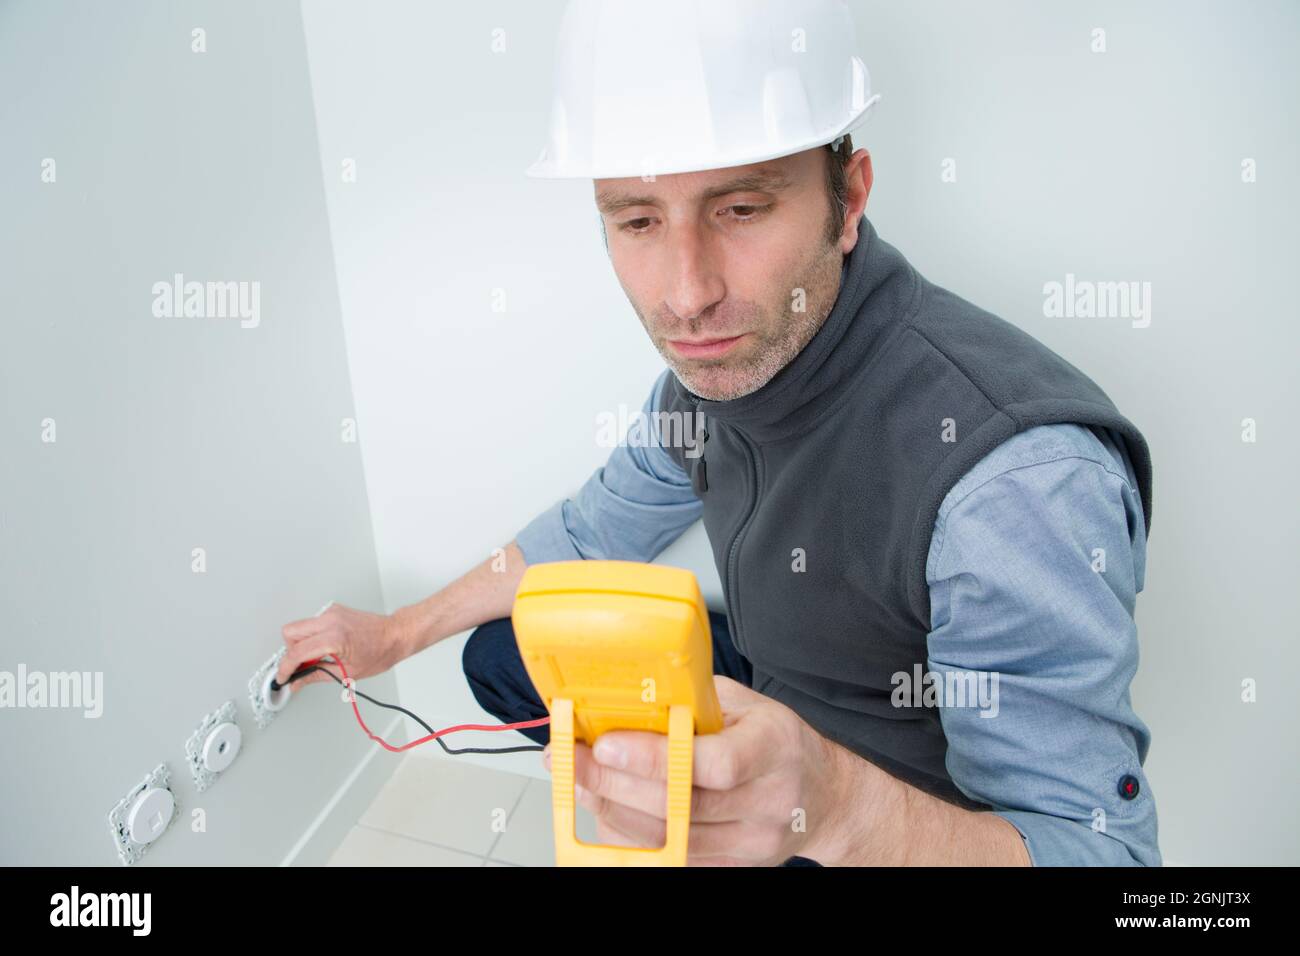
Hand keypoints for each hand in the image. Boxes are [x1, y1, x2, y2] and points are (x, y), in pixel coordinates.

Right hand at [275, 603, 410, 688]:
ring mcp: (332, 613)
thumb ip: (317, 676)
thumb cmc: (380, 652)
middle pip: (290, 632)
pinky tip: (327, 646)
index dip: (285, 667)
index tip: (283, 677)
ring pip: (300, 626)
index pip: (297, 652)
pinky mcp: (334, 610)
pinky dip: (313, 635)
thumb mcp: (348, 672)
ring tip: (319, 657)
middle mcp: (330, 620)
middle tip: (302, 665)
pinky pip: (313, 623)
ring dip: (302, 643)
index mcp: (334, 638)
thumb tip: (298, 682)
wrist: (396, 634)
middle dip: (291, 650)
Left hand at [541, 675, 848, 865]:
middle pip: (681, 805)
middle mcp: (768, 800)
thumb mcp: (745, 704)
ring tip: (580, 782)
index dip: (655, 757)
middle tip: (573, 760)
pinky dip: (631, 834)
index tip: (607, 743)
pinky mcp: (734, 865)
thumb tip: (628, 697)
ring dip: (612, 809)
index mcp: (774, 746)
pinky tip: (608, 809)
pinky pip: (673, 857)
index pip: (715, 763)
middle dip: (613, 783)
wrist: (823, 796)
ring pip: (669, 837)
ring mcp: (753, 841)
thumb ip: (693, 702)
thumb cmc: (776, 741)